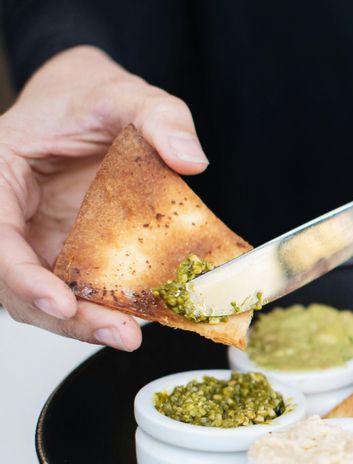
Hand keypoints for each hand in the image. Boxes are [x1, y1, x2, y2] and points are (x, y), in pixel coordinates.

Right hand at [0, 46, 208, 349]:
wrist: (96, 107)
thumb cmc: (95, 100)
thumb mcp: (131, 96)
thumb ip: (161, 118)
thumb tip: (192, 159)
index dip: (22, 277)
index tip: (60, 302)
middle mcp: (9, 215)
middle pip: (15, 283)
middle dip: (64, 318)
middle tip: (120, 334)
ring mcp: (36, 241)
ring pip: (43, 297)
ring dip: (83, 324)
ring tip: (130, 336)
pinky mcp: (66, 256)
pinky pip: (76, 291)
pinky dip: (103, 309)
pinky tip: (142, 319)